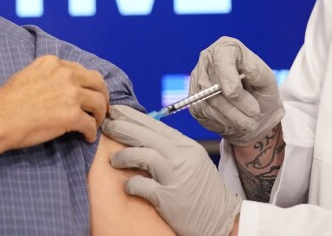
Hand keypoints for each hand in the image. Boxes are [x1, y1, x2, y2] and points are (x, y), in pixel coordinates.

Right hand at [0, 55, 108, 147]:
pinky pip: (90, 124)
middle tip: (101, 107)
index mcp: (54, 63)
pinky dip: (92, 132)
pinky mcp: (72, 115)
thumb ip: (47, 75)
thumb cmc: (7, 101)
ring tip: (96, 123)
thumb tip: (58, 86)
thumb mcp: (28, 74)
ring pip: (98, 102)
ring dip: (100, 114)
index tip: (89, 93)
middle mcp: (66, 74)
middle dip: (102, 95)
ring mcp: (71, 94)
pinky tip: (87, 138)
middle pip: (97, 82)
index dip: (89, 84)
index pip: (81, 70)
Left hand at [102, 105, 241, 235]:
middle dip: (122, 127)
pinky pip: (142, 185)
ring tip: (113, 160)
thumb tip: (143, 136)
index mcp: (186, 146)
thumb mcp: (193, 161)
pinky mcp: (169, 198)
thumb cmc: (205, 192)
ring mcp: (176, 176)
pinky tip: (128, 185)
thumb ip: (171, 148)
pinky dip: (131, 184)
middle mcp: (182, 157)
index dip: (132, 116)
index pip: (155, 124)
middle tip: (106, 125)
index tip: (116, 111)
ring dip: (123, 156)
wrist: (224, 219)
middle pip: (145, 134)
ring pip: (142, 155)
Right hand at [189, 36, 284, 145]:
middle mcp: (208, 60)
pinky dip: (223, 120)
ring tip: (249, 121)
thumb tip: (246, 70)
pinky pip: (205, 112)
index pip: (221, 56)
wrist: (255, 115)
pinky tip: (235, 120)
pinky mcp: (194, 99)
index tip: (235, 93)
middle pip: (213, 82)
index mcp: (227, 48)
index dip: (226, 76)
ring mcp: (198, 79)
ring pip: (209, 100)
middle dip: (236, 102)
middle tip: (254, 112)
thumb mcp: (268, 80)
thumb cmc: (261, 93)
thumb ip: (258, 73)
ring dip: (232, 115)